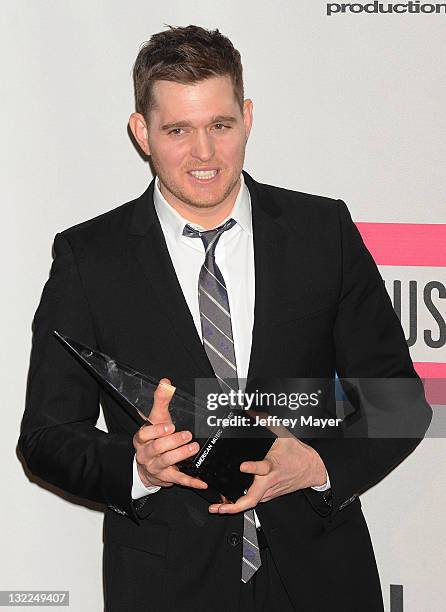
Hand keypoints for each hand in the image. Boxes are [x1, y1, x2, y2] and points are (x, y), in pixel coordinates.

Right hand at [133, 378, 207, 490]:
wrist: (147, 465)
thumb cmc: (154, 437)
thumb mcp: (156, 419)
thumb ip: (161, 401)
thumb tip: (166, 383)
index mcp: (142, 439)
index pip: (144, 434)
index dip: (156, 431)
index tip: (169, 426)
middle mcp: (146, 454)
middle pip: (157, 448)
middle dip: (173, 442)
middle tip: (187, 435)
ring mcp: (155, 467)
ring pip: (166, 462)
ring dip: (181, 455)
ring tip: (193, 448)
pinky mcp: (166, 478)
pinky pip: (178, 480)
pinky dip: (191, 481)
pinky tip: (202, 481)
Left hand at [208, 424, 326, 514]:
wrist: (311, 469)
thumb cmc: (297, 454)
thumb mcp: (283, 434)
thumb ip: (265, 422)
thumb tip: (251, 413)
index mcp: (273, 466)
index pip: (262, 468)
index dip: (252, 468)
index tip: (242, 466)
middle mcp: (269, 482)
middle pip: (252, 499)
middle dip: (234, 506)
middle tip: (220, 507)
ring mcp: (268, 492)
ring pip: (250, 503)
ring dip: (233, 507)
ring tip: (217, 508)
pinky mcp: (268, 495)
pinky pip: (252, 501)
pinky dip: (239, 504)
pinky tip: (227, 503)